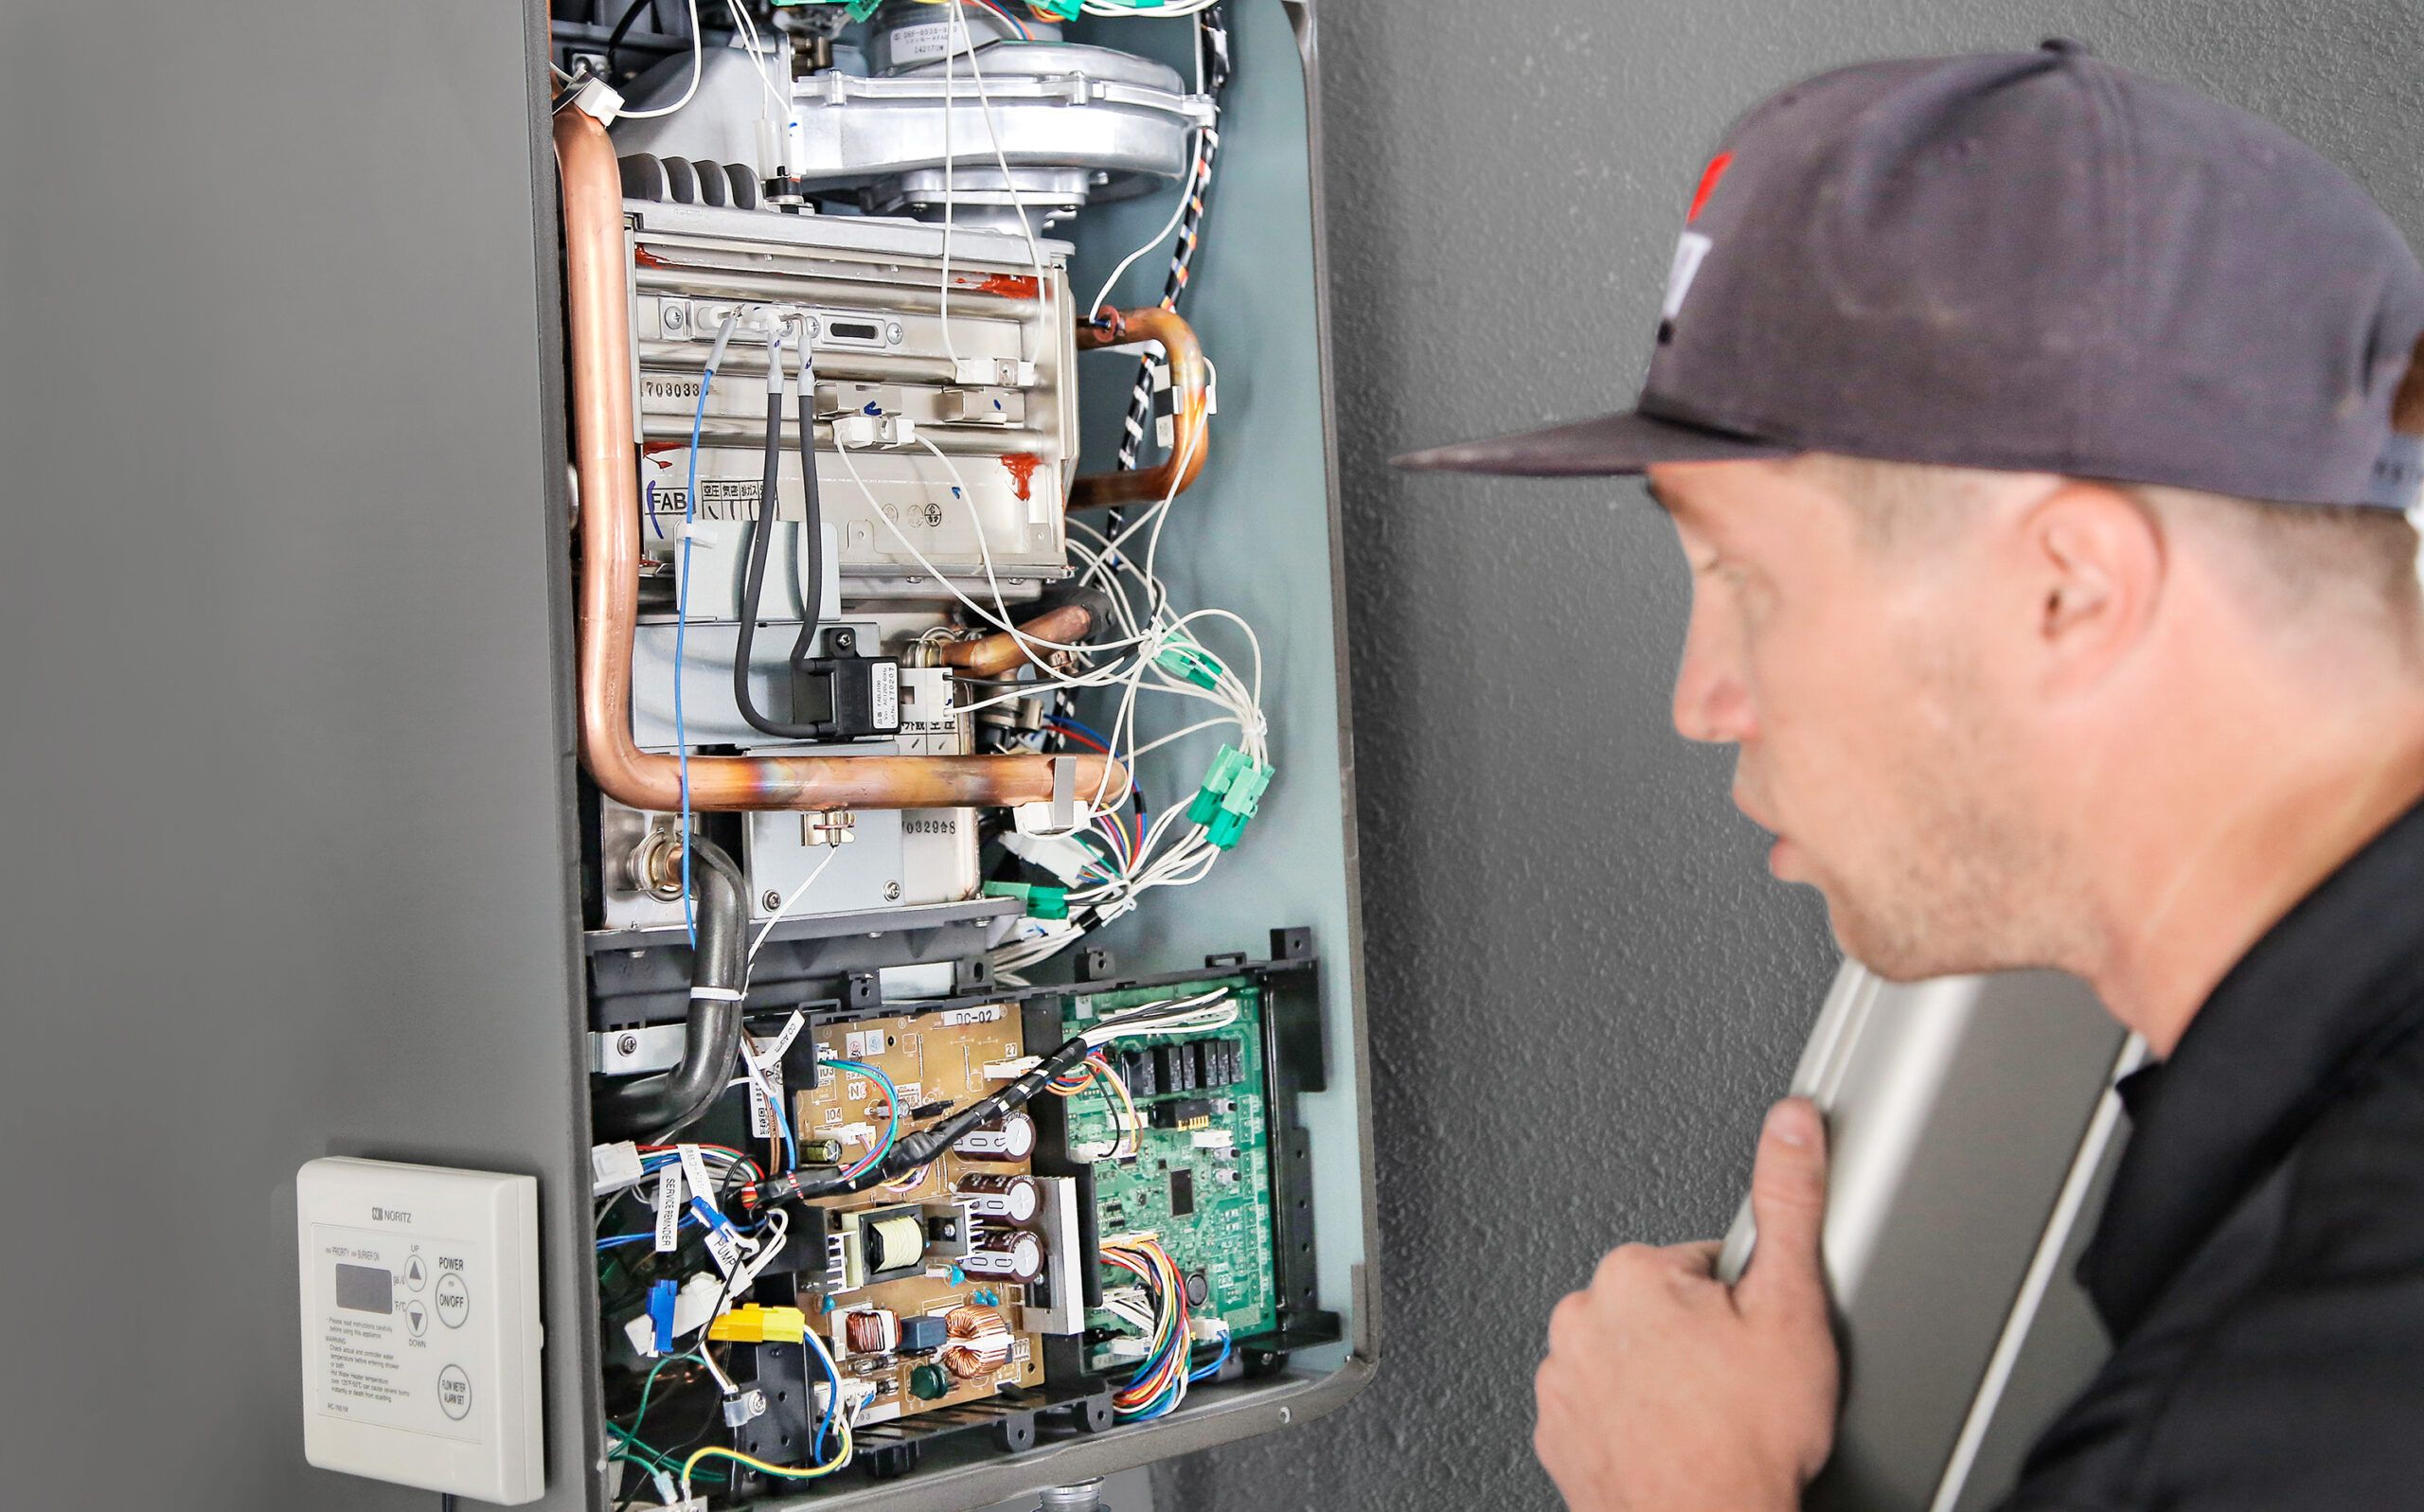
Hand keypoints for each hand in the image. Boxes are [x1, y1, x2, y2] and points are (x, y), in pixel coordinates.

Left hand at [1533, 1098, 1839, 1511]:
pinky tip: (1673, 1440)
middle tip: (1736, 1384)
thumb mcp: (1791, 1305)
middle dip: (1700, 1338)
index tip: (1753, 1339)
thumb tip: (1791, 1124)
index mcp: (1632, 1272)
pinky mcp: (1557, 1433)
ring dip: (1665, 1379)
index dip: (1740, 1302)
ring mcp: (1563, 1379)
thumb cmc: (1746, 1440)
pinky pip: (1602, 1407)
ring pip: (1631, 1358)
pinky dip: (1633, 1420)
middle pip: (1661, 1308)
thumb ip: (1789, 1201)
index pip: (1700, 1263)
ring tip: (1707, 1417)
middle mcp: (1581, 1317)